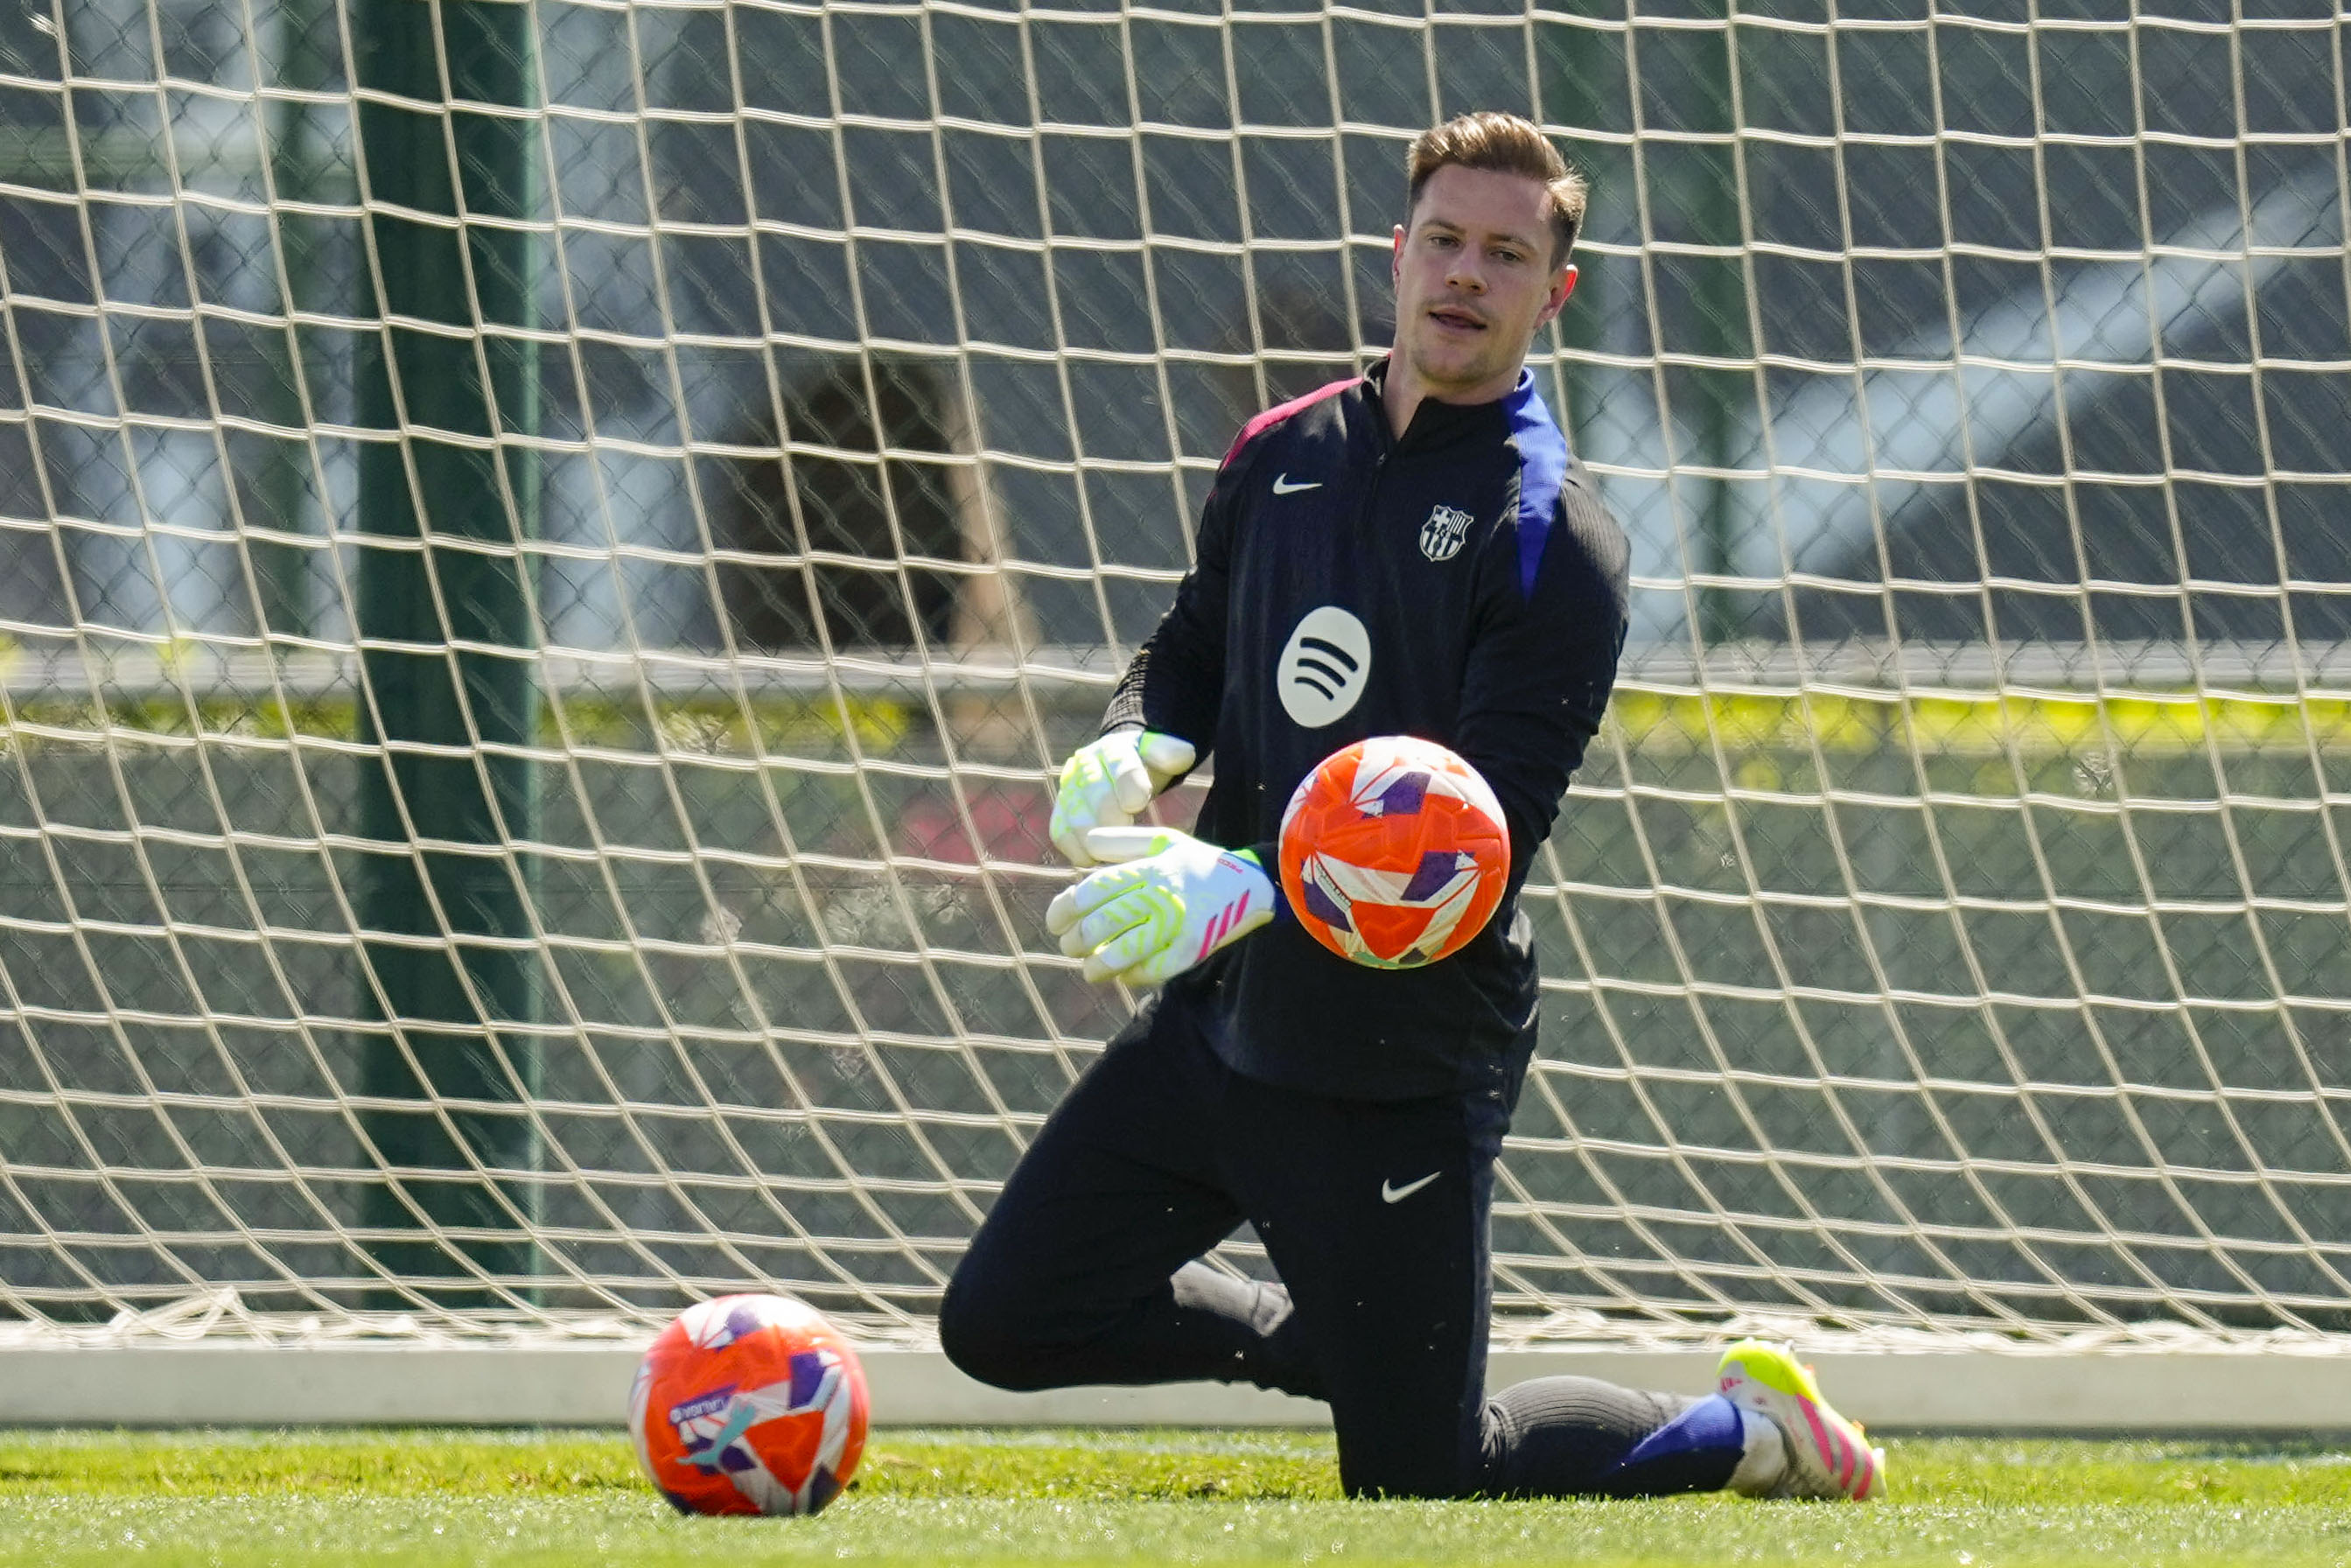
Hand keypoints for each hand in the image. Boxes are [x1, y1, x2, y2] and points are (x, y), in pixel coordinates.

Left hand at [1046, 827, 1273, 984]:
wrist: (1252, 885)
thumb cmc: (1198, 863)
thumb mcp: (1164, 840)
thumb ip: (1122, 842)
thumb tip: (1082, 845)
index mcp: (1151, 867)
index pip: (1096, 889)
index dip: (1067, 907)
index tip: (1055, 921)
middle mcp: (1162, 894)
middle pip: (1105, 922)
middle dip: (1077, 940)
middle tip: (1068, 947)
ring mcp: (1178, 924)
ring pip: (1125, 951)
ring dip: (1098, 965)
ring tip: (1088, 970)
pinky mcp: (1192, 949)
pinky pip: (1152, 968)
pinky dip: (1131, 974)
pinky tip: (1121, 975)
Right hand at [1049, 729, 1197, 866]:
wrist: (1120, 768)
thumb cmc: (1146, 765)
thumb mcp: (1161, 755)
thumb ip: (1171, 754)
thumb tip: (1182, 756)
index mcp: (1113, 748)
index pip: (1120, 763)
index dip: (1128, 784)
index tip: (1137, 803)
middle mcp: (1085, 767)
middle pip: (1094, 793)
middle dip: (1111, 816)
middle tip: (1127, 836)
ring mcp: (1069, 790)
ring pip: (1074, 816)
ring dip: (1093, 838)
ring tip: (1113, 854)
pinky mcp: (1061, 812)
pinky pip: (1060, 833)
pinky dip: (1075, 849)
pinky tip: (1093, 861)